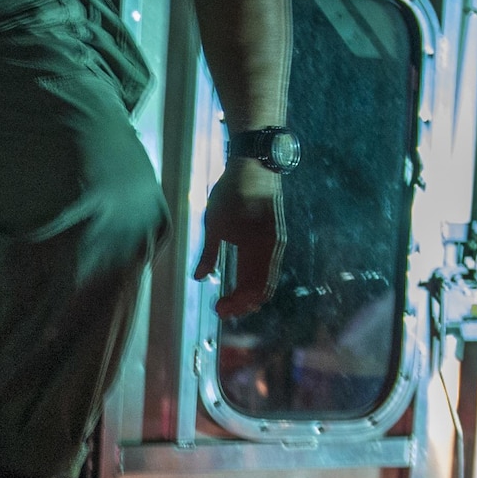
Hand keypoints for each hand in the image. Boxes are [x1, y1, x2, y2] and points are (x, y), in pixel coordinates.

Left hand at [194, 157, 285, 317]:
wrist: (254, 167)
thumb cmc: (231, 192)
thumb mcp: (213, 223)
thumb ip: (208, 253)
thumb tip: (199, 278)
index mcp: (258, 247)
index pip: (251, 288)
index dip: (235, 304)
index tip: (218, 308)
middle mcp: (272, 249)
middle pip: (262, 290)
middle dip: (243, 305)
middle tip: (221, 310)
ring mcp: (277, 245)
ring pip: (268, 282)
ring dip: (250, 296)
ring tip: (230, 302)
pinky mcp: (275, 240)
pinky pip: (268, 269)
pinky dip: (256, 283)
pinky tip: (240, 286)